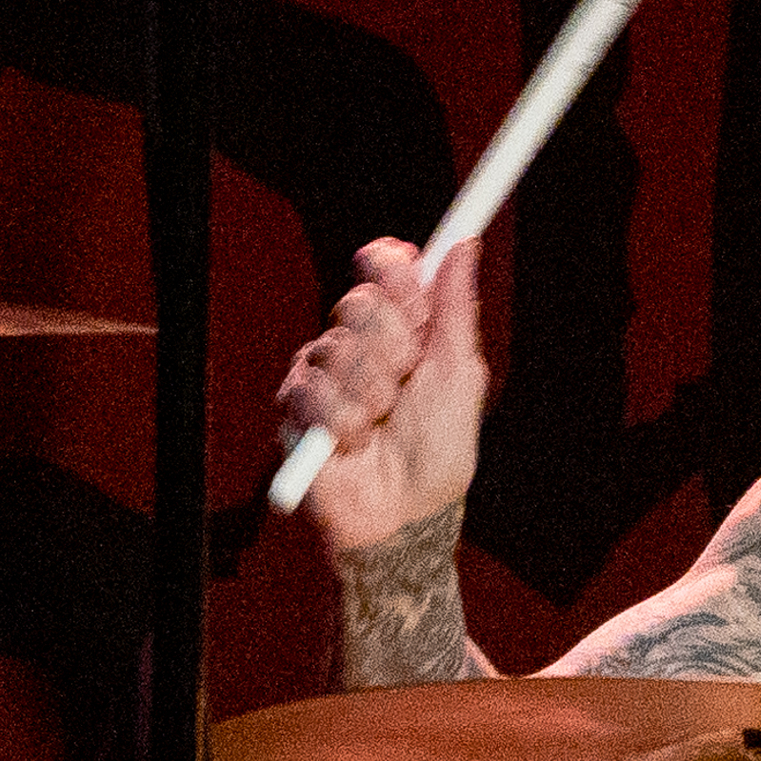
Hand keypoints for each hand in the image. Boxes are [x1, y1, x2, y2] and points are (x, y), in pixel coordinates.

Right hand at [276, 239, 486, 555]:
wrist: (407, 515)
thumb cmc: (439, 451)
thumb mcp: (458, 376)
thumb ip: (455, 311)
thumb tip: (464, 246)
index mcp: (405, 329)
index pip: (387, 270)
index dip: (395, 269)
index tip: (409, 275)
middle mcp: (361, 342)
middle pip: (361, 302)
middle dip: (393, 348)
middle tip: (406, 385)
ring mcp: (325, 372)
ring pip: (337, 349)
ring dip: (371, 395)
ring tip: (381, 426)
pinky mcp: (296, 406)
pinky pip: (309, 389)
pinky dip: (340, 422)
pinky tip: (353, 443)